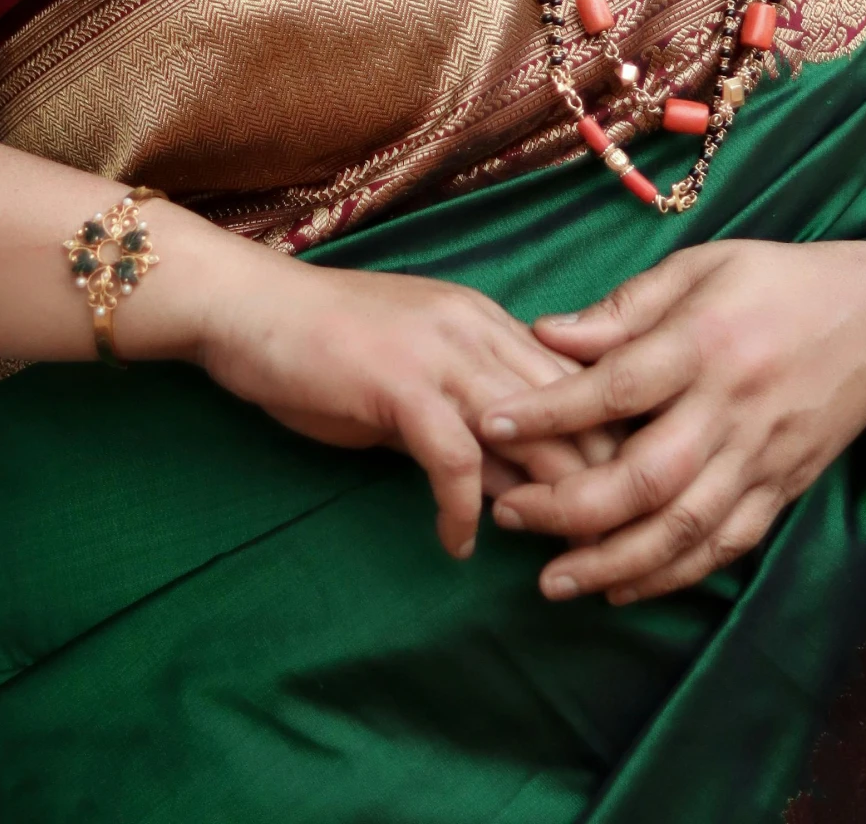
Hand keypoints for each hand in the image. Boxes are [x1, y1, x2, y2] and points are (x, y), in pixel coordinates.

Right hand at [193, 247, 599, 559]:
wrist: (246, 308)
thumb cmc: (322, 346)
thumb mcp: (414, 382)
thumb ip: (470, 424)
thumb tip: (520, 489)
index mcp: (488, 322)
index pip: (579, 383)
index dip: (607, 444)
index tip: (620, 503)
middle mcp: (479, 329)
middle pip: (574, 409)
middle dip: (598, 481)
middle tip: (604, 548)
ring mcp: (443, 354)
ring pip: (533, 434)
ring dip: (547, 504)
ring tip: (553, 557)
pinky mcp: (402, 385)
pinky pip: (458, 462)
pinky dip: (463, 512)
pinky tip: (455, 545)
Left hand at [473, 239, 865, 603]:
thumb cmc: (774, 283)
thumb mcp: (699, 267)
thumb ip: (623, 308)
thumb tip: (543, 333)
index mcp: (704, 341)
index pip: (616, 386)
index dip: (548, 411)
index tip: (486, 425)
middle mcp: (731, 408)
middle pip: (646, 475)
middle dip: (570, 506)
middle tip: (507, 514)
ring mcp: (760, 457)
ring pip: (683, 528)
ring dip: (613, 561)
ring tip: (552, 580)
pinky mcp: (782, 491)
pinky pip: (724, 546)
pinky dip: (673, 575)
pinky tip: (622, 586)